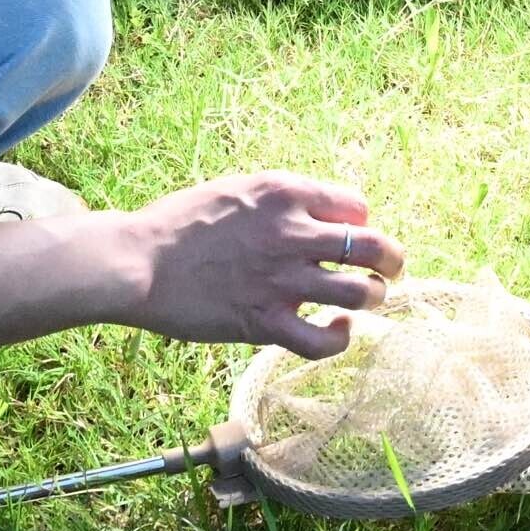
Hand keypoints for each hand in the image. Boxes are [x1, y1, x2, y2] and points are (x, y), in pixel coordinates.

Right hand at [113, 171, 404, 358]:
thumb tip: (321, 217)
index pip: (357, 205)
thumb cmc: (180, 224)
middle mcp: (292, 232)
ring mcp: (281, 280)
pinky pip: (324, 340)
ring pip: (361, 293)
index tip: (350, 235)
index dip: (361, 222)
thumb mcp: (237, 190)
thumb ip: (280, 201)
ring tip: (366, 299)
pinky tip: (339, 330)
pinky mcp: (265, 322)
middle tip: (391, 269)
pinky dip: (341, 338)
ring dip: (372, 298)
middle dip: (392, 260)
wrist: (137, 261)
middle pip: (374, 246)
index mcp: (285, 192)